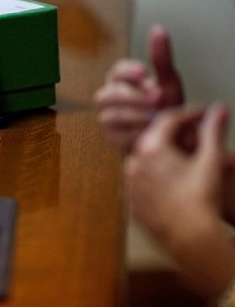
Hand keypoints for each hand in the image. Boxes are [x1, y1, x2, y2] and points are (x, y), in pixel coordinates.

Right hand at [94, 24, 183, 151]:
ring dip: (135, 115)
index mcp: (122, 81)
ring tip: (155, 117)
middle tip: (157, 99)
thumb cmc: (167, 107)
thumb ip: (161, 57)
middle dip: (133, 97)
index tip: (144, 73)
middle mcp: (111, 98)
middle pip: (108, 94)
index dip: (127, 71)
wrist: (173, 136)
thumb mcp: (168, 81)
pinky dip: (135, 132)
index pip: (116, 71)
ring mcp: (109, 118)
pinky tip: (149, 130)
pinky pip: (117, 134)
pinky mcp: (112, 136)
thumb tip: (158, 29)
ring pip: (110, 115)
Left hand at [125, 104, 234, 294]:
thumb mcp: (211, 161)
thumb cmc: (202, 200)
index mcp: (151, 148)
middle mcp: (134, 163)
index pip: (167, 120)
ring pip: (145, 161)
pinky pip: (141, 183)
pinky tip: (172, 182)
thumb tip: (218, 110)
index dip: (188, 114)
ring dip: (162, 156)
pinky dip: (154, 178)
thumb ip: (213, 131)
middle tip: (194, 134)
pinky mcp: (131, 202)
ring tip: (184, 159)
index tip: (202, 115)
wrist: (190, 238)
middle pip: (154, 139)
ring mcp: (130, 184)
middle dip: (174, 134)